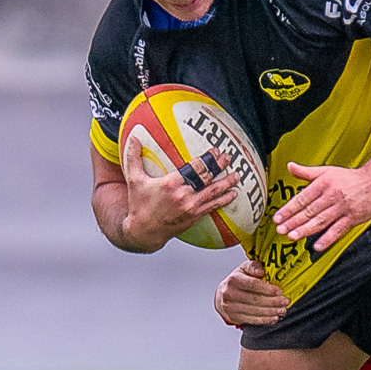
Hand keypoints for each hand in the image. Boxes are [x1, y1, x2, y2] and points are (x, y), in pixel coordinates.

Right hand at [120, 146, 237, 249]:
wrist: (143, 232)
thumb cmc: (138, 204)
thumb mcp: (134, 180)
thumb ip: (133, 158)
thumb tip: (133, 138)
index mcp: (170, 183)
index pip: (194, 167)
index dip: (207, 158)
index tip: (215, 150)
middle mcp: (183, 194)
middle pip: (207, 177)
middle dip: (220, 166)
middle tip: (228, 157)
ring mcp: (190, 206)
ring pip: (214, 192)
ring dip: (227, 182)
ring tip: (238, 175)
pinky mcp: (194, 216)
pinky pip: (213, 206)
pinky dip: (225, 200)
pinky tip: (234, 194)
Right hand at [216, 258, 287, 325]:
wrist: (222, 295)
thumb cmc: (238, 280)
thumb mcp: (244, 268)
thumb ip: (253, 266)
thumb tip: (261, 272)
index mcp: (233, 280)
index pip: (253, 285)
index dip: (268, 289)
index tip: (280, 291)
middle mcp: (229, 294)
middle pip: (255, 299)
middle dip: (273, 302)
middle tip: (285, 301)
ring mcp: (230, 307)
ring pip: (255, 311)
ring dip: (271, 312)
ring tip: (283, 310)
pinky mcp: (233, 317)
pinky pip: (252, 320)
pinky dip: (265, 320)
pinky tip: (274, 318)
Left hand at [273, 161, 370, 250]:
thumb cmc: (350, 178)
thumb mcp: (326, 171)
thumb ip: (306, 172)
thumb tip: (289, 166)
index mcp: (323, 184)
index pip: (302, 198)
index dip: (289, 209)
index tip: (277, 218)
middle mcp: (332, 195)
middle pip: (310, 211)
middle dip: (293, 221)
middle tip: (281, 230)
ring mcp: (342, 208)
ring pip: (321, 220)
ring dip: (306, 230)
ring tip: (293, 236)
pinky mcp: (352, 218)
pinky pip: (338, 230)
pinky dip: (328, 238)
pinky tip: (317, 246)